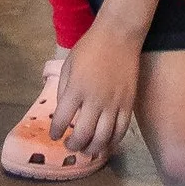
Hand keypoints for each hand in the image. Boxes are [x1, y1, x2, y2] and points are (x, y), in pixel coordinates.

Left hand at [45, 19, 142, 162]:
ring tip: (85, 149)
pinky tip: (105, 144)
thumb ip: (64, 90)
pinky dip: (112, 142)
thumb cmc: (90, 47)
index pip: (62, 120)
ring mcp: (114, 103)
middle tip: (69, 146)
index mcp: (76, 89)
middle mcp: (95, 99)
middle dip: (73, 145)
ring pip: (103, 137)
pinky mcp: (129, 104)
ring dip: (92, 148)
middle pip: (83, 134)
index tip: (55, 135)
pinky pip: (121, 130)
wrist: (119, 35)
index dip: (56, 131)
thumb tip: (63, 112)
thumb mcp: (69, 65)